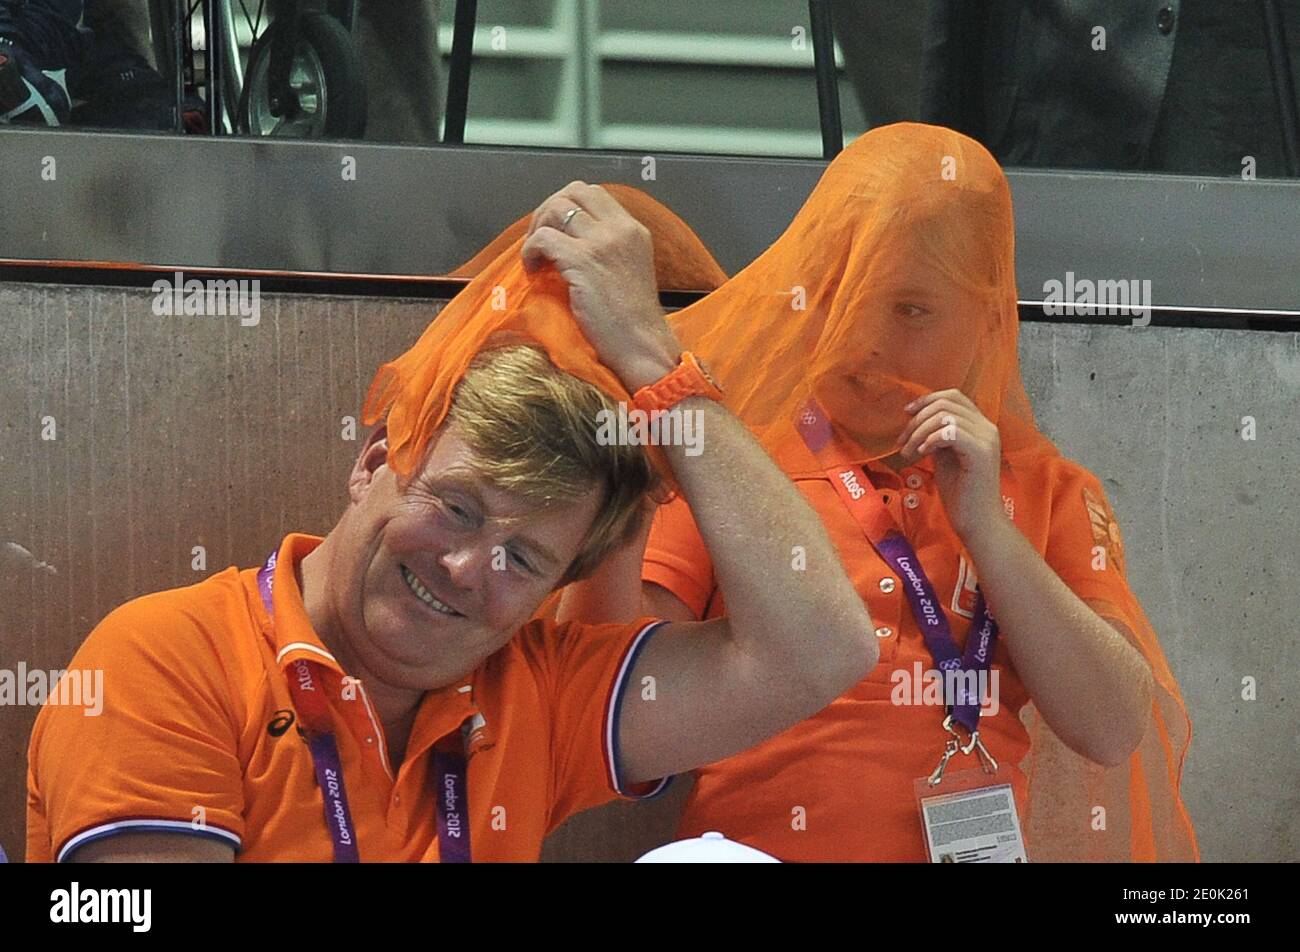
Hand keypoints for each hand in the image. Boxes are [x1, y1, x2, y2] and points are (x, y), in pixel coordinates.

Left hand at [520, 181, 680, 390]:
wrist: (642, 345)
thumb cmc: (633, 321)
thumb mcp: (629, 270)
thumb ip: (609, 249)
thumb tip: (570, 241)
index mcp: (633, 230)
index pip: (593, 194)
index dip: (566, 206)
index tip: (556, 230)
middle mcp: (620, 229)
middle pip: (573, 192)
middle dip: (548, 210)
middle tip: (540, 238)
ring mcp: (602, 243)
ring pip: (555, 209)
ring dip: (537, 230)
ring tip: (536, 256)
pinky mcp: (582, 260)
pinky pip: (543, 238)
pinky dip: (530, 251)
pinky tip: (532, 270)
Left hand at [897, 389, 1005, 540]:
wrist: (977, 523)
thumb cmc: (961, 494)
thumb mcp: (945, 458)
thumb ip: (937, 437)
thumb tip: (918, 421)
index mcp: (980, 427)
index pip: (954, 396)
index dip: (927, 400)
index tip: (907, 413)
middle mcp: (987, 428)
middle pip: (947, 402)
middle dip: (917, 419)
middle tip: (903, 442)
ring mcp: (986, 439)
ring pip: (945, 416)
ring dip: (919, 432)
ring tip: (909, 452)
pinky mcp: (981, 453)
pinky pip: (950, 432)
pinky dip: (931, 439)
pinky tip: (923, 453)